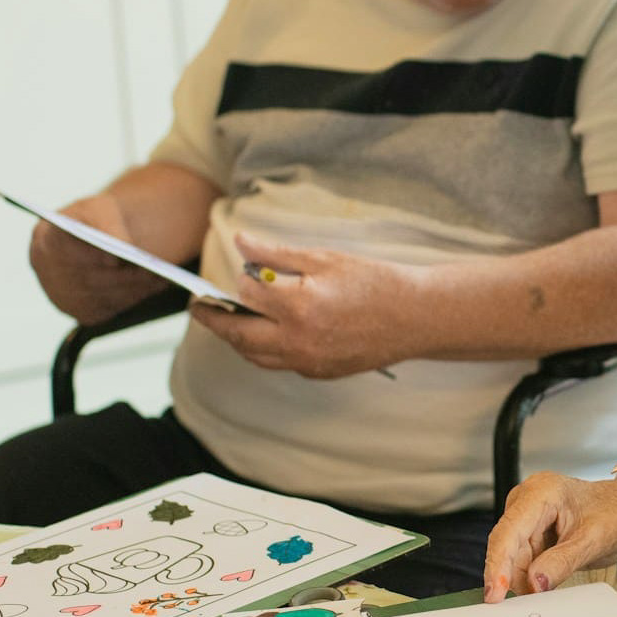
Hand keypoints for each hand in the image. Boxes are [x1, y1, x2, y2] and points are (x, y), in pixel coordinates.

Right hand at [29, 194, 169, 324]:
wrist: (96, 240)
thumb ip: (107, 223)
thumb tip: (122, 246)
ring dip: (134, 287)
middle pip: (87, 277)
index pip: (62, 247)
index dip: (88, 255)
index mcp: (45, 237)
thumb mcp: (101, 208)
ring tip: (162, 277)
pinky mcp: (81, 312)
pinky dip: (135, 297)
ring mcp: (60, 295)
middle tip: (153, 270)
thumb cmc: (97, 220)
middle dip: (123, 274)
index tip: (115, 258)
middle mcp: (45, 270)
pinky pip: (110, 308)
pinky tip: (156, 285)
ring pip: (102, 295)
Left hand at [188, 231, 415, 378]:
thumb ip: (278, 255)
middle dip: (214, 322)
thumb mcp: (325, 259)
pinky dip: (266, 350)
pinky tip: (269, 333)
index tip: (237, 273)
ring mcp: (309, 361)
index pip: (248, 295)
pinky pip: (280, 364)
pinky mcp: (320, 372)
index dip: (241, 281)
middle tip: (200, 309)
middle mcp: (299, 340)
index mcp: (299, 306)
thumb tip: (242, 243)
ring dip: (238, 339)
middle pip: (239, 335)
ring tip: (230, 322)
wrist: (416, 317)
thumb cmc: (375, 282)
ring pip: (255, 356)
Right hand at [483, 469, 616, 599]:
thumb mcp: (593, 541)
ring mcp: (526, 516)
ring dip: (522, 580)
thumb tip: (533, 584)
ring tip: (544, 591)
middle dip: (511, 578)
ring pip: (512, 558)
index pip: (509, 532)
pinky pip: (521, 560)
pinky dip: (529, 577)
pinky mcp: (530, 531)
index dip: (498, 565)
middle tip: (524, 606)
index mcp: (542, 492)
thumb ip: (562, 562)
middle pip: (506, 547)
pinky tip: (542, 586)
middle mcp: (527, 500)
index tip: (494, 595)